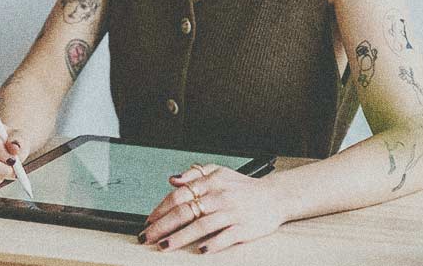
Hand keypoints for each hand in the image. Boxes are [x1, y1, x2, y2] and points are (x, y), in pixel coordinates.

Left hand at [137, 163, 287, 253]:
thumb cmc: (243, 187)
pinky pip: (225, 237)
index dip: (161, 209)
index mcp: (211, 182)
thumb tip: (173, 179)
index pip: (180, 195)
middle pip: (186, 212)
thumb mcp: (219, 172)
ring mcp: (232, 213)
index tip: (148, 220)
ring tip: (165, 246)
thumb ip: (195, 174)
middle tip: (147, 236)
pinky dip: (212, 244)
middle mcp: (220, 197)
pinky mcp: (245, 228)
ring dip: (180, 237)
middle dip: (162, 225)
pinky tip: (199, 251)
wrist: (275, 196)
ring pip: (201, 226)